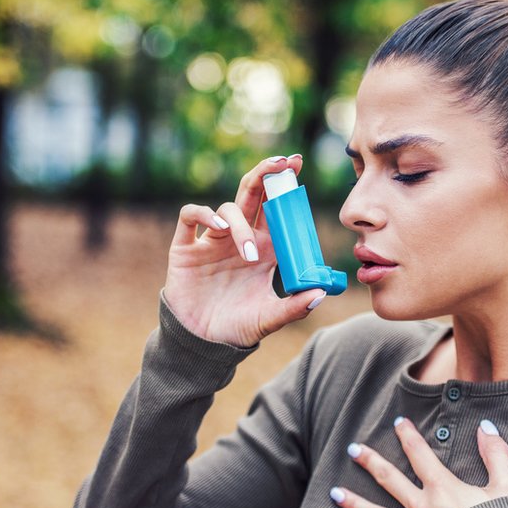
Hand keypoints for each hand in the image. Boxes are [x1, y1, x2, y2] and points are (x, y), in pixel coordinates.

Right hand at [163, 154, 326, 347]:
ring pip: (228, 209)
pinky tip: (219, 228)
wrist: (202, 344)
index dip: (285, 185)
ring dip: (242, 225)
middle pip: (253, 194)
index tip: (297, 166)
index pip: (277, 209)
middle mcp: (240, 238)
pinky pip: (191, 216)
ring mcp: (212, 241)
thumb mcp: (269, 319)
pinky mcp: (186, 248)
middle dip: (267, 174)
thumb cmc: (238, 328)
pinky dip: (205, 215)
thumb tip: (320, 293)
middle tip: (283, 163)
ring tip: (250, 254)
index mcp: (265, 248)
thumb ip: (294, 308)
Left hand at [330, 418, 507, 507]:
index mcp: (443, 489)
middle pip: (389, 479)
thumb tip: (486, 426)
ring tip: (334, 493)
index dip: (408, 436)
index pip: (420, 454)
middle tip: (352, 449)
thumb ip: (496, 456)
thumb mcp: (507, 490)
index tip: (398, 422)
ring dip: (354, 503)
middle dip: (369, 462)